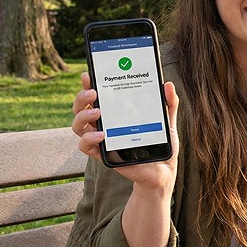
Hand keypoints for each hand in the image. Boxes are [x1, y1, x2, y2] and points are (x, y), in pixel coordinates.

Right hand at [71, 71, 179, 190]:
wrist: (163, 171)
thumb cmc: (160, 145)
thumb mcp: (166, 122)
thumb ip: (169, 104)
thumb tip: (168, 84)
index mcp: (114, 113)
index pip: (95, 96)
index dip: (87, 84)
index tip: (88, 75)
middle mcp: (103, 124)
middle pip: (81, 108)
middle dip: (81, 97)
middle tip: (93, 92)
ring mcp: (101, 140)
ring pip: (78, 126)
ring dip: (82, 116)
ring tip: (97, 112)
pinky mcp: (103, 155)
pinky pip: (85, 146)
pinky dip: (89, 139)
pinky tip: (101, 134)